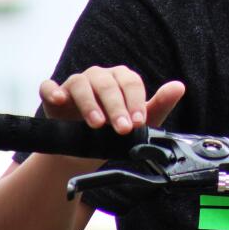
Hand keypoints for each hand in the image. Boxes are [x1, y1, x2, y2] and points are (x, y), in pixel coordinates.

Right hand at [39, 66, 185, 134]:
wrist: (85, 151)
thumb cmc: (114, 132)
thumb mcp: (138, 123)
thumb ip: (159, 105)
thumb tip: (179, 86)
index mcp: (120, 79)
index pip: (130, 82)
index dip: (135, 101)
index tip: (139, 122)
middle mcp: (98, 77)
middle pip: (107, 84)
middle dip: (116, 107)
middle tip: (122, 129)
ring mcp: (74, 84)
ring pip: (80, 83)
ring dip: (89, 103)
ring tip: (97, 123)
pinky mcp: (54, 95)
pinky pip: (49, 87)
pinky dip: (53, 90)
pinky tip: (59, 100)